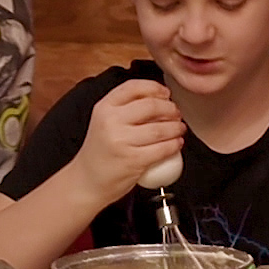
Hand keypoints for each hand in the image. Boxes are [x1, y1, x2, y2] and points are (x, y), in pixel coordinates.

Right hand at [70, 79, 185, 203]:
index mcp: (104, 108)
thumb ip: (124, 109)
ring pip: (160, 128)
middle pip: (151, 106)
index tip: (166, 94)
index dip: (154, 88)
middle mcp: (111, 121)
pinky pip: (162, 149)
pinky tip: (177, 144)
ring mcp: (121, 141)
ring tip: (179, 128)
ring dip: (176, 127)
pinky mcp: (133, 160)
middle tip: (176, 114)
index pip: (133, 87)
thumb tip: (159, 99)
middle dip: (170, 108)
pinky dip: (174, 145)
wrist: (88, 181)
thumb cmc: (100, 151)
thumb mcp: (104, 122)